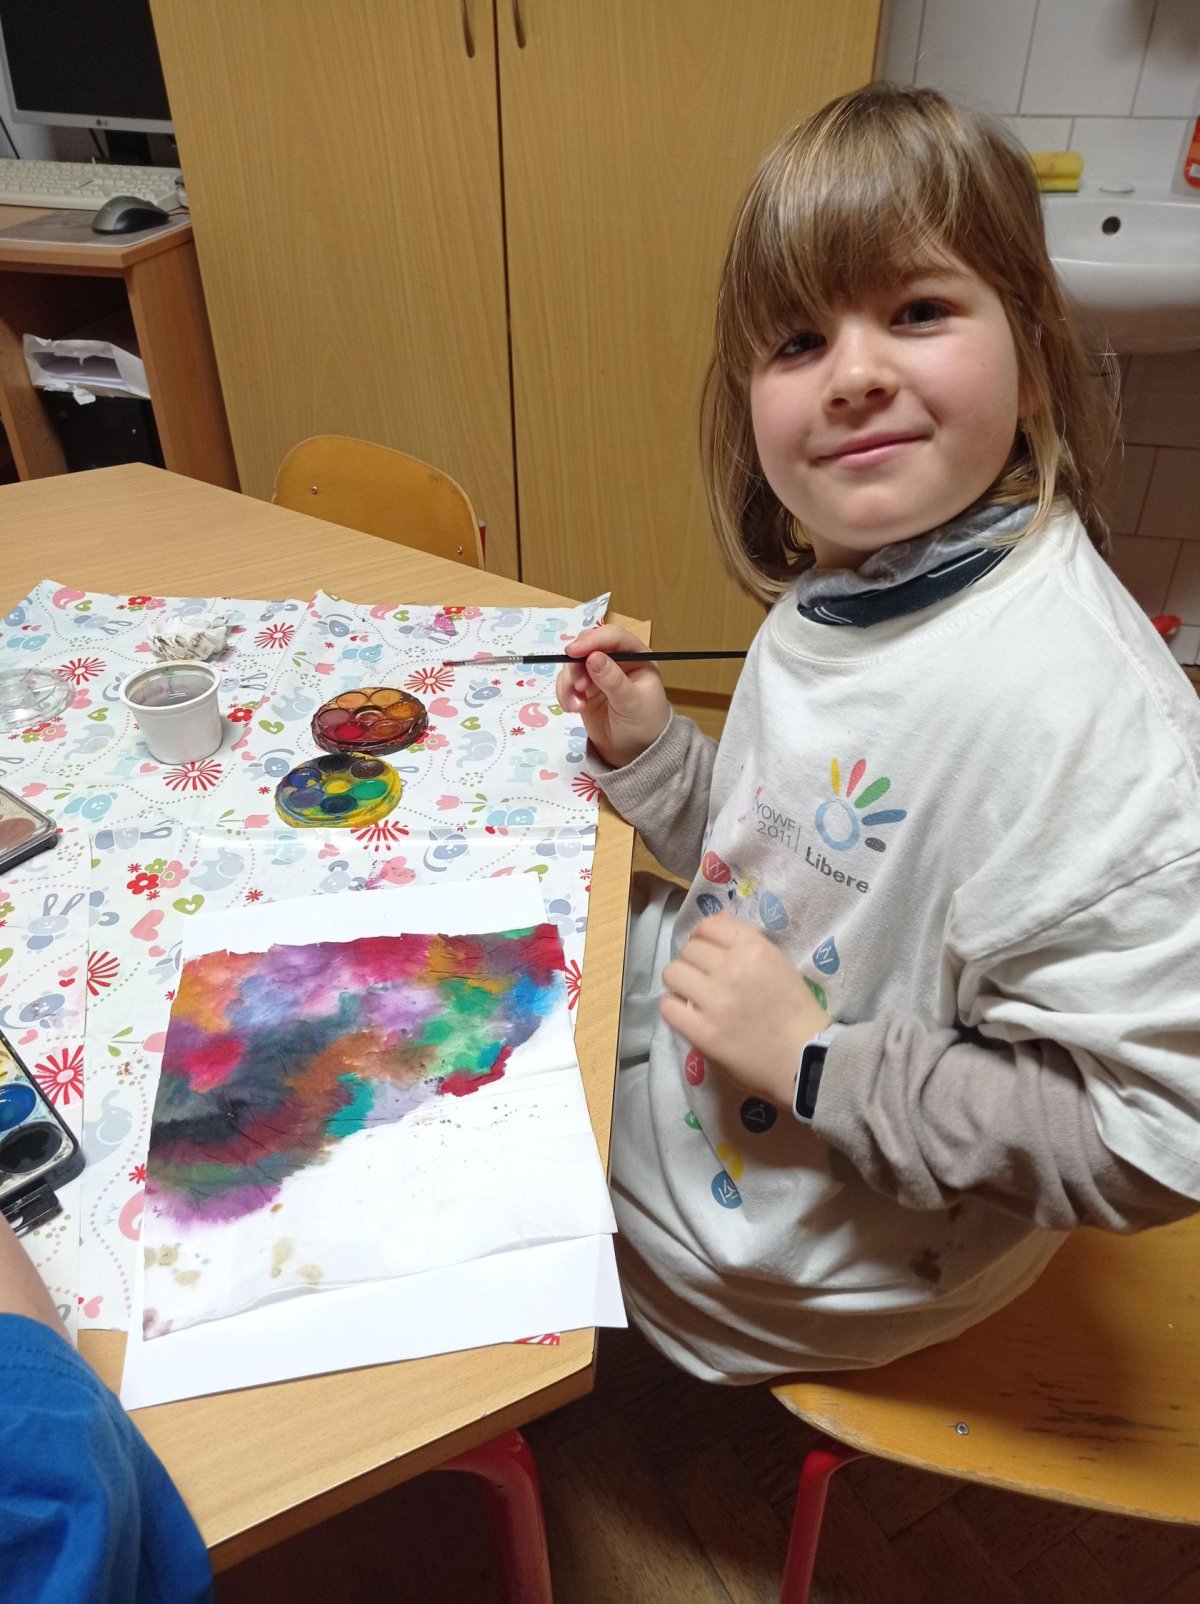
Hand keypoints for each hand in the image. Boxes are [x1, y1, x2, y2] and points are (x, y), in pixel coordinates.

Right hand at [554, 625, 670, 769]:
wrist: (635, 753)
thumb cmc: (644, 725)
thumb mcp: (632, 703)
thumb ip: (613, 680)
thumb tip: (593, 658)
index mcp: (637, 656)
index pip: (613, 636)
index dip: (593, 640)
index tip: (574, 652)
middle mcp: (617, 660)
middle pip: (588, 645)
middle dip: (577, 664)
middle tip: (578, 687)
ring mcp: (598, 673)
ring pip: (573, 664)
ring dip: (569, 683)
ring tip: (577, 706)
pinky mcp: (584, 688)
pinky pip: (567, 681)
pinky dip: (565, 693)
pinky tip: (573, 709)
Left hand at [660, 912, 830, 1107]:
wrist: (805, 1058)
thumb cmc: (795, 1011)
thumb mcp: (778, 963)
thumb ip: (746, 940)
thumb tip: (717, 918)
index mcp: (754, 949)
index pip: (709, 926)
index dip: (703, 937)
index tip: (707, 952)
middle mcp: (732, 969)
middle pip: (689, 949)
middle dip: (694, 962)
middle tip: (704, 980)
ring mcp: (716, 1001)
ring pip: (673, 973)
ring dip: (680, 983)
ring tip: (693, 996)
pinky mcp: (704, 1032)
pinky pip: (668, 1007)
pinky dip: (675, 1009)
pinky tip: (688, 1015)